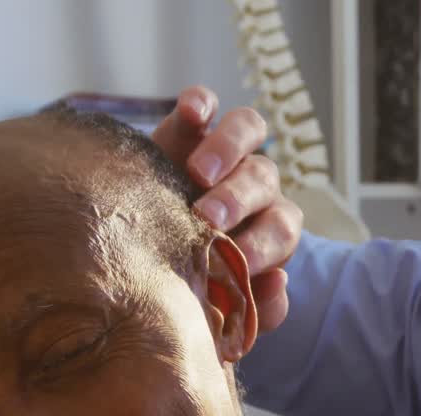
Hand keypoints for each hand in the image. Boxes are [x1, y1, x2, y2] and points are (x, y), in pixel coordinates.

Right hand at [152, 85, 301, 330]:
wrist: (139, 251)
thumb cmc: (185, 284)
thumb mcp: (214, 305)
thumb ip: (252, 306)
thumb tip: (277, 282)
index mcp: (269, 228)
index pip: (281, 229)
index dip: (265, 246)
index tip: (239, 264)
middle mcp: (254, 186)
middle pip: (263, 178)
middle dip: (239, 200)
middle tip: (208, 219)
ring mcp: (225, 152)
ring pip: (248, 131)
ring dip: (228, 149)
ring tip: (197, 172)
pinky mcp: (190, 127)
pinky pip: (207, 104)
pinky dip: (201, 103)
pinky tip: (192, 113)